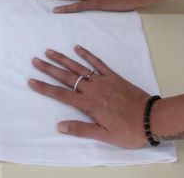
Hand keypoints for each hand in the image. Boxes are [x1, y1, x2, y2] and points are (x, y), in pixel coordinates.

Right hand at [29, 45, 149, 148]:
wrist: (151, 118)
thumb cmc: (128, 130)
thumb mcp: (105, 136)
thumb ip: (81, 130)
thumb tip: (60, 126)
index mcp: (89, 105)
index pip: (62, 94)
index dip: (45, 88)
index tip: (31, 80)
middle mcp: (93, 89)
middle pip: (66, 77)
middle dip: (49, 68)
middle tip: (35, 60)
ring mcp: (103, 81)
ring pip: (79, 67)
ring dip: (63, 59)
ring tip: (50, 51)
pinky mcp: (114, 76)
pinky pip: (98, 63)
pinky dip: (87, 54)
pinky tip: (77, 48)